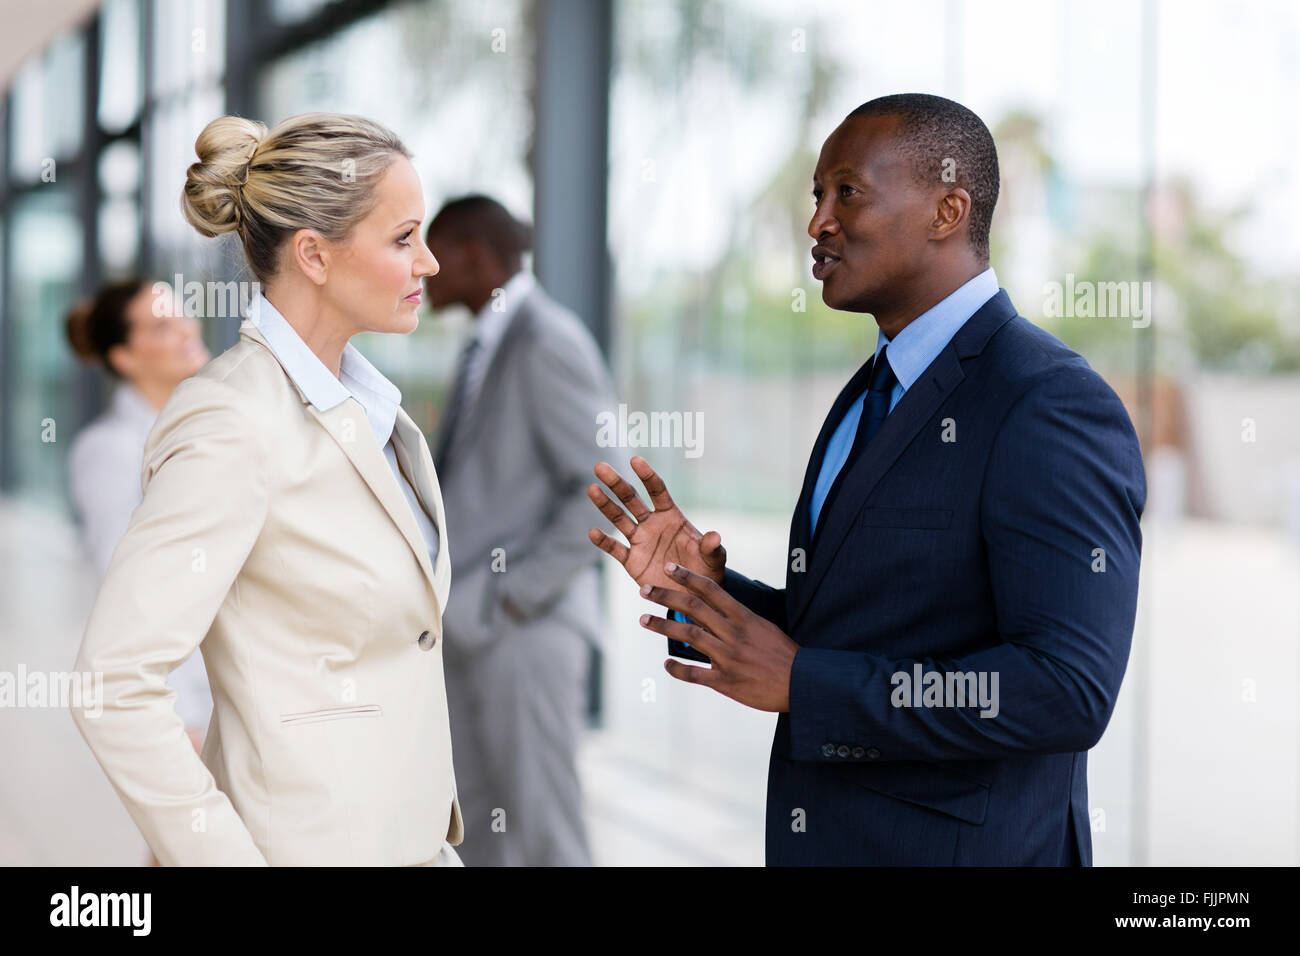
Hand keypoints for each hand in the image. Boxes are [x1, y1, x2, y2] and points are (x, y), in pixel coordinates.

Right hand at [587, 456, 726, 592]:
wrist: (693, 594)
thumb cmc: (707, 570)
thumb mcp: (714, 558)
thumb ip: (711, 547)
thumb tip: (715, 536)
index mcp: (671, 516)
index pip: (657, 491)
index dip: (646, 476)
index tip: (635, 460)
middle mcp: (652, 524)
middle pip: (631, 499)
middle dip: (617, 483)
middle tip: (600, 467)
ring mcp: (640, 541)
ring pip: (619, 519)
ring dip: (605, 505)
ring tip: (592, 489)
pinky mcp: (631, 561)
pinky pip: (615, 549)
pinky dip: (604, 541)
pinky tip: (593, 532)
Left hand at [638, 562, 798, 712]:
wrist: (802, 684)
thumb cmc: (783, 654)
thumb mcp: (763, 627)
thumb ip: (737, 619)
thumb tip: (713, 610)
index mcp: (744, 618)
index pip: (711, 590)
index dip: (688, 577)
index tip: (669, 568)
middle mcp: (733, 634)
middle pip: (693, 608)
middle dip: (666, 597)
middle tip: (644, 590)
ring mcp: (728, 658)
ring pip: (688, 636)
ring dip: (663, 626)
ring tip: (644, 620)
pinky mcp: (726, 682)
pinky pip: (694, 674)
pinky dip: (677, 669)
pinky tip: (666, 664)